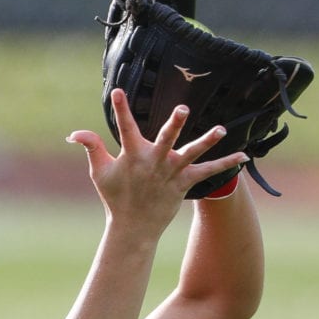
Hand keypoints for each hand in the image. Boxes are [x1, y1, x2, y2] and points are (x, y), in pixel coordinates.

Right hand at [68, 89, 247, 236]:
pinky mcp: (184, 184)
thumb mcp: (100, 172)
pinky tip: (244, 156)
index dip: (120, 110)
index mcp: (132, 156)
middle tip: (182, 109)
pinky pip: (208, 173)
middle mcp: (154, 162)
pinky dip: (226, 165)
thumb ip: (91, 147)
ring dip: (207, 142)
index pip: (124, 128)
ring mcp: (171, 173)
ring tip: (221, 130)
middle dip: (174, 125)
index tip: (118, 91)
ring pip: (191, 154)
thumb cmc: (116, 197)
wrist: (133, 228)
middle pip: (166, 140)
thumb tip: (74, 133)